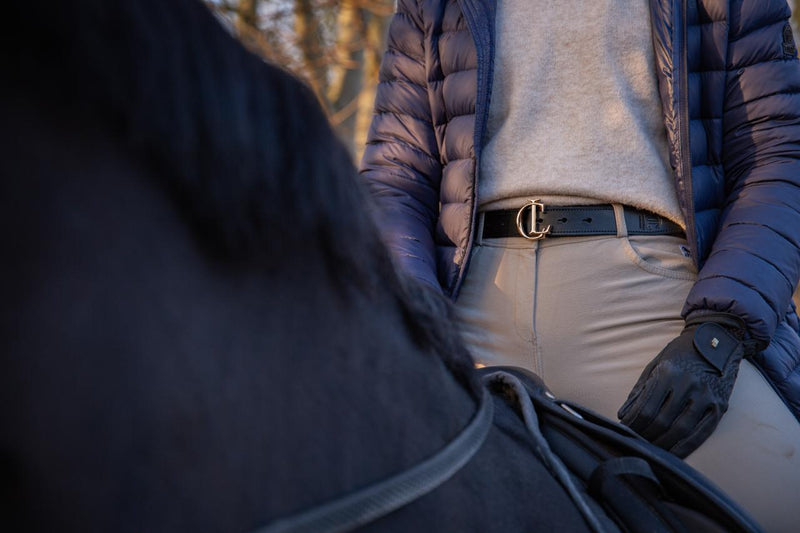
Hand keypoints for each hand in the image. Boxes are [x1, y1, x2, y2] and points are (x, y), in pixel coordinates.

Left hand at [617, 314, 754, 456]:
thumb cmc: (680, 355)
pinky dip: (685, 447)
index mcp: (668, 373)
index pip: (645, 408)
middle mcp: (688, 384)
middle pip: (661, 421)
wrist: (716, 342)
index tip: (624, 431)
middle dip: (645, 435)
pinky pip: (702, 433)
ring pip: (680, 430)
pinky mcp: (720, 406)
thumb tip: (622, 415)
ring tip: (651, 450)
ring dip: (663, 444)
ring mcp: (706, 396)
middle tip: (636, 443)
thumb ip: (639, 391)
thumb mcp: (655, 366)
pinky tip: (673, 453)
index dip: (633, 424)